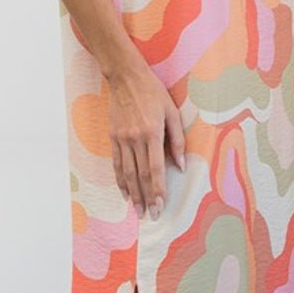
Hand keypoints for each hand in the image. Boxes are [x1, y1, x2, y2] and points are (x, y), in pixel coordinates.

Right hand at [107, 64, 186, 216]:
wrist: (125, 77)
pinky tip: (124, 192)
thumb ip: (177, 140)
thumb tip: (180, 165)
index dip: (158, 189)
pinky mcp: (113, 137)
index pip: (155, 168)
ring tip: (138, 210)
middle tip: (150, 215)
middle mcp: (135, 138)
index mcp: (152, 132)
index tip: (160, 205)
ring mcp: (122, 138)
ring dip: (133, 194)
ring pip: (127, 173)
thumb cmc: (153, 92)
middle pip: (140, 175)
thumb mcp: (172, 112)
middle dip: (146, 197)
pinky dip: (120, 180)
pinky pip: (116, 163)